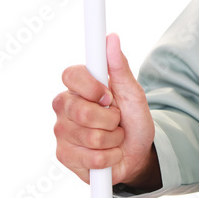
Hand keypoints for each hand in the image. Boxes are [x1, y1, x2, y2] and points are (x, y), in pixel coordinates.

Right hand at [52, 33, 161, 189]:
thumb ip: (119, 67)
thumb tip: (111, 37)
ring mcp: (61, 133)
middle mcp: (64, 107)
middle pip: (82, 111)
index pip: (70, 75)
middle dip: (110, 118)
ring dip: (113, 139)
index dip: (91, 87)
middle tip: (116, 120)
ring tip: (114, 137)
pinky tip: (109, 154)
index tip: (108, 96)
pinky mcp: (64, 156)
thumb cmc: (132, 119)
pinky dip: (110, 157)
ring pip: (90, 136)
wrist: (137, 153)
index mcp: (78, 87)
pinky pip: (92, 159)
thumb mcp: (133, 93)